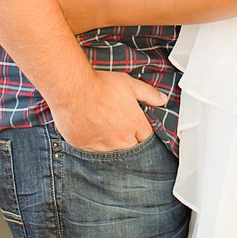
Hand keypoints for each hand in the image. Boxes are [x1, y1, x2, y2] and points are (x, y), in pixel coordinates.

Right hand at [50, 70, 165, 151]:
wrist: (74, 89)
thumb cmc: (100, 85)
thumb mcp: (130, 84)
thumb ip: (149, 94)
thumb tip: (162, 99)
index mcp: (134, 124)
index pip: (146, 137)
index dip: (142, 132)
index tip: (138, 129)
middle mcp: (120, 138)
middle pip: (132, 148)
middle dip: (130, 141)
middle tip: (122, 130)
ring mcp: (103, 145)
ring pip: (114, 153)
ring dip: (113, 145)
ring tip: (106, 132)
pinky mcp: (86, 147)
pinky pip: (94, 152)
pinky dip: (95, 145)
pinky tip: (93, 134)